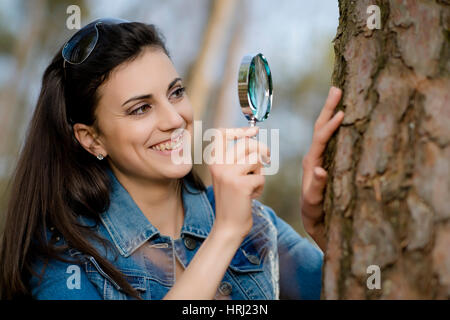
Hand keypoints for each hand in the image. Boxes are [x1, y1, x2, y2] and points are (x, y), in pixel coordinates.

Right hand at [208, 127, 269, 240]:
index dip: (239, 129)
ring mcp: (228, 174)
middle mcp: (219, 165)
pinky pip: (261, 176)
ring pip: (256, 159)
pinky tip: (251, 196)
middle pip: (246, 143)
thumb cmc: (232, 201)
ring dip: (260, 171)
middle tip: (267, 157)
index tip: (253, 131)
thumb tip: (253, 138)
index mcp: (214, 161)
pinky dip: (260, 186)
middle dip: (261, 149)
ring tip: (253, 183)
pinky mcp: (241, 184)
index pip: (222, 134)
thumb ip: (236, 158)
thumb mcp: (229, 175)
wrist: (228, 226)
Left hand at [301, 87, 342, 247]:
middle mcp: (314, 155)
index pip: (321, 139)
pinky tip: (342, 115)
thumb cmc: (314, 210)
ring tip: (338, 95)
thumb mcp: (314, 201)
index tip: (342, 112)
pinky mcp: (326, 159)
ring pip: (324, 130)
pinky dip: (335, 124)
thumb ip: (317, 187)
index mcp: (311, 162)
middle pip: (320, 127)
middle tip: (336, 89)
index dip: (331, 125)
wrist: (312, 217)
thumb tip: (321, 169)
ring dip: (330, 112)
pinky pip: (330, 138)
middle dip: (328, 108)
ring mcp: (320, 156)